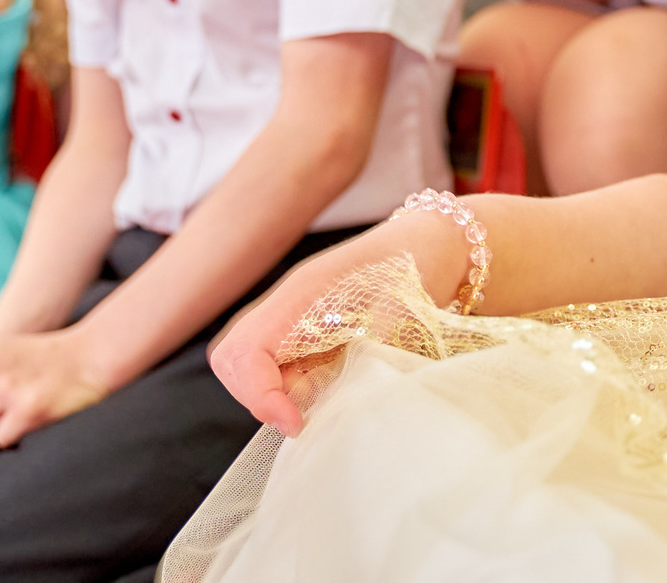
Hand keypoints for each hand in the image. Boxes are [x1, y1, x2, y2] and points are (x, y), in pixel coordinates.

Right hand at [206, 211, 466, 437]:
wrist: (432, 243)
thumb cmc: (417, 271)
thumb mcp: (400, 318)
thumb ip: (368, 362)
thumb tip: (344, 411)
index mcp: (301, 294)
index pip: (245, 352)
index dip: (262, 396)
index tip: (297, 423)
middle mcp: (286, 303)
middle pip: (233, 359)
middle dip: (260, 397)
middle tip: (304, 415)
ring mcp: (290, 314)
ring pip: (250, 365)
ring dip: (277, 394)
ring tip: (322, 398)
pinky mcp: (303, 328)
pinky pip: (275, 364)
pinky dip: (292, 388)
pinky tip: (328, 387)